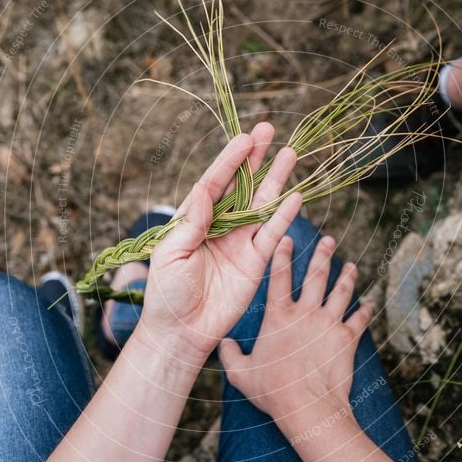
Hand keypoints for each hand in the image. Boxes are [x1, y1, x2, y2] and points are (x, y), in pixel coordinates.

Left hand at [137, 123, 301, 368]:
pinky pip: (272, 235)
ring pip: (262, 205)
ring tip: (290, 154)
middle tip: (268, 129)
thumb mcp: (170, 254)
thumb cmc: (166, 294)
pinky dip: (284, 216)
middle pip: (241, 186)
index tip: (244, 138)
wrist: (182, 332)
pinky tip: (295, 196)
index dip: (229, 160)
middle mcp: (219, 225)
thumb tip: (204, 188)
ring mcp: (239, 242)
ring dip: (276, 180)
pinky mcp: (255, 262)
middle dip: (255, 158)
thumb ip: (191, 222)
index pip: (214, 182)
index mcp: (193, 219)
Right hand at [219, 235, 372, 419]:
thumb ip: (230, 355)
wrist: (307, 407)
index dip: (282, 255)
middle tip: (330, 239)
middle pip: (316, 276)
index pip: (279, 277)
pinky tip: (369, 304)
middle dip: (323, 254)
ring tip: (351, 265)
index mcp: (279, 316)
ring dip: (347, 276)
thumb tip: (222, 344)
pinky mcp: (347, 338)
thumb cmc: (273, 391)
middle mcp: (305, 313)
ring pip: (341, 291)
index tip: (287, 237)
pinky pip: (360, 319)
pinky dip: (365, 311)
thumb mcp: (241, 374)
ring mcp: (329, 323)